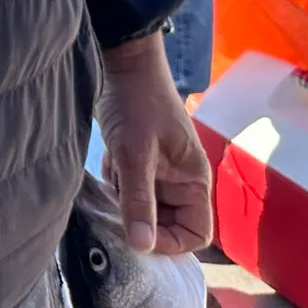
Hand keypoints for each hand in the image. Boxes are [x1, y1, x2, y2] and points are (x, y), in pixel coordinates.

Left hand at [96, 33, 212, 253]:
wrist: (124, 60)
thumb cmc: (137, 103)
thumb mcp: (135, 154)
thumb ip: (139, 200)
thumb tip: (142, 247)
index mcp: (194, 179)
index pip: (196, 232)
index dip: (171, 242)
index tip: (139, 233)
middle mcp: (181, 179)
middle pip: (166, 222)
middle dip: (140, 215)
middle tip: (118, 198)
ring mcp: (160, 169)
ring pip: (143, 205)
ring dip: (124, 195)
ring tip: (115, 167)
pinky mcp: (140, 158)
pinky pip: (129, 186)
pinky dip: (116, 179)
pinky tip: (110, 156)